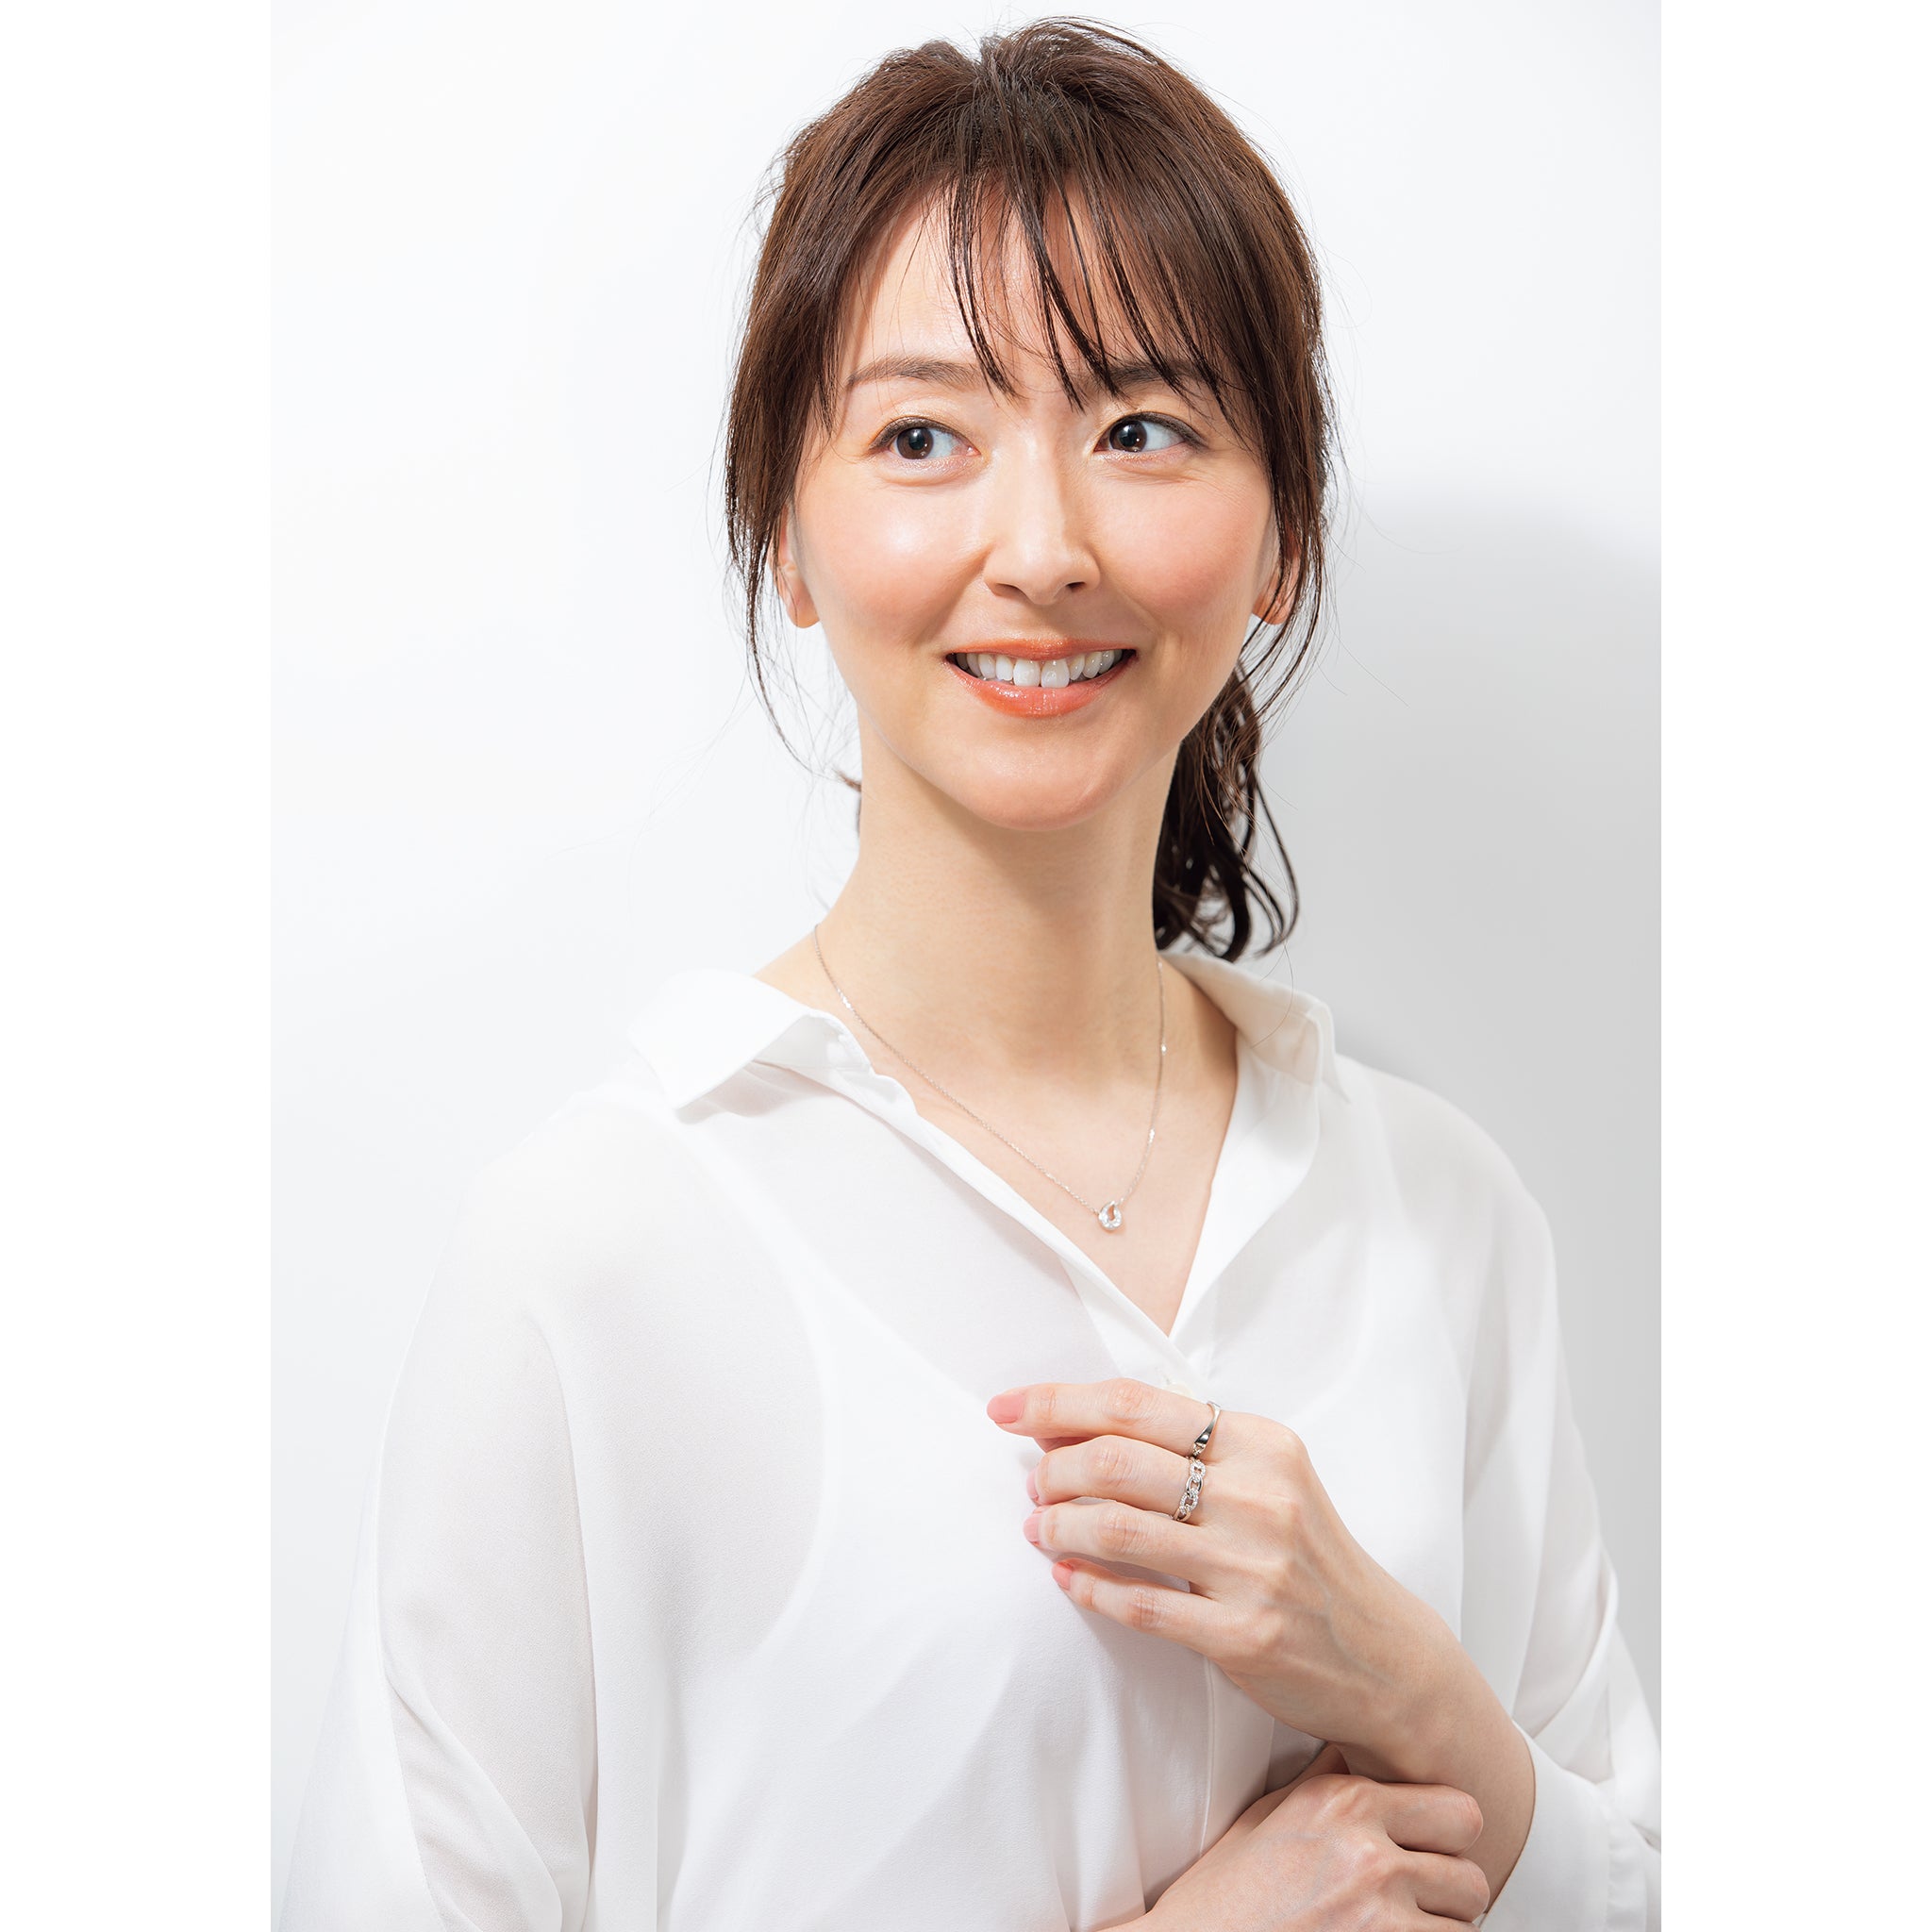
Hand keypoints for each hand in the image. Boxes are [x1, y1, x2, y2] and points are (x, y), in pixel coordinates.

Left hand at [987, 1377, 1533, 1897]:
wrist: (1382, 1654)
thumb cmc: (1305, 1555)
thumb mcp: (1268, 1478)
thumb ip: (1189, 1449)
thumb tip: (1072, 1429)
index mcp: (1261, 1442)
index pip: (1137, 1403)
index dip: (1058, 1402)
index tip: (1006, 1409)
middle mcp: (1260, 1496)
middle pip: (1117, 1460)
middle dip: (1054, 1469)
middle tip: (1033, 1484)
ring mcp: (1253, 1567)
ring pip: (1118, 1529)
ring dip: (1060, 1526)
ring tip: (1040, 1528)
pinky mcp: (1243, 1634)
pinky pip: (1139, 1603)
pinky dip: (1087, 1588)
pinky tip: (1065, 1579)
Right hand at [1142, 1745, 1491, 1930]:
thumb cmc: (1225, 1895)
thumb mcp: (1270, 1818)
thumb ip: (1328, 1783)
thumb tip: (1360, 1745)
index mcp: (1344, 1803)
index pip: (1460, 1810)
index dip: (1448, 1838)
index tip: (1429, 1851)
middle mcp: (1368, 1851)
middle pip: (1472, 1875)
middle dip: (1451, 1895)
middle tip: (1419, 1904)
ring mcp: (1378, 1916)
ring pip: (1463, 1930)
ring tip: (1391, 1930)